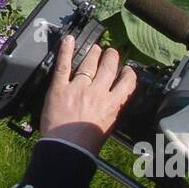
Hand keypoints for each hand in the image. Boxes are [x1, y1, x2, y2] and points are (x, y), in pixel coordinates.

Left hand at [41, 35, 137, 154]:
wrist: (67, 148)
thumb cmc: (87, 144)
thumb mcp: (108, 127)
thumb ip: (111, 110)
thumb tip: (112, 102)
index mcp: (112, 104)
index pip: (126, 82)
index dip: (128, 73)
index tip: (127, 70)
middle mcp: (97, 92)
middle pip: (108, 68)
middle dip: (111, 57)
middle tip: (111, 52)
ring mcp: (78, 87)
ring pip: (89, 64)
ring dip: (93, 53)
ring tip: (95, 47)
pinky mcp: (60, 87)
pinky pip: (64, 65)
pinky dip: (66, 51)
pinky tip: (69, 40)